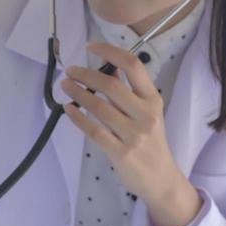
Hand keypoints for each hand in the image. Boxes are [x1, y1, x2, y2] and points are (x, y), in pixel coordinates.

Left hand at [58, 41, 201, 225]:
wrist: (160, 178)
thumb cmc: (149, 142)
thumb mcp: (147, 113)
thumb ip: (129, 93)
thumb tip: (105, 67)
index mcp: (153, 100)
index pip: (133, 66)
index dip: (110, 52)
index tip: (90, 47)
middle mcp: (146, 114)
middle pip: (111, 84)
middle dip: (85, 74)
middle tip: (69, 71)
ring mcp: (134, 135)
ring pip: (98, 107)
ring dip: (77, 93)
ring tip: (65, 86)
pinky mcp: (121, 152)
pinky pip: (93, 131)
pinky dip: (77, 117)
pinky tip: (68, 109)